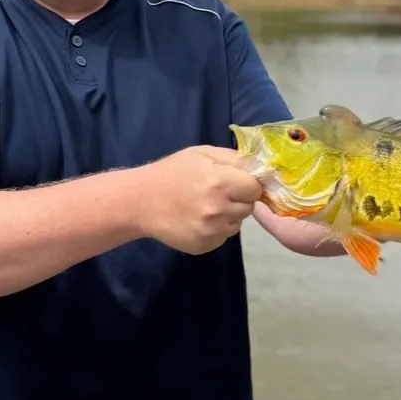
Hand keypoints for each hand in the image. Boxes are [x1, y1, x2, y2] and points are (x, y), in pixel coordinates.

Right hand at [136, 146, 262, 253]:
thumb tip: (260, 167)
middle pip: (249, 207)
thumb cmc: (172, 173)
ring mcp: (211, 231)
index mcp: (220, 182)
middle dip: (238, 199)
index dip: (247, 184)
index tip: (235, 182)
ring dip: (228, 216)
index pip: (255, 188)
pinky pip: (223, 237)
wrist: (140, 202)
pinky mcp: (204, 245)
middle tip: (218, 193)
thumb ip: (233, 158)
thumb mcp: (201, 154)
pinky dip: (216, 229)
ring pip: (237, 223)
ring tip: (206, 206)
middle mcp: (219, 209)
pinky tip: (199, 220)